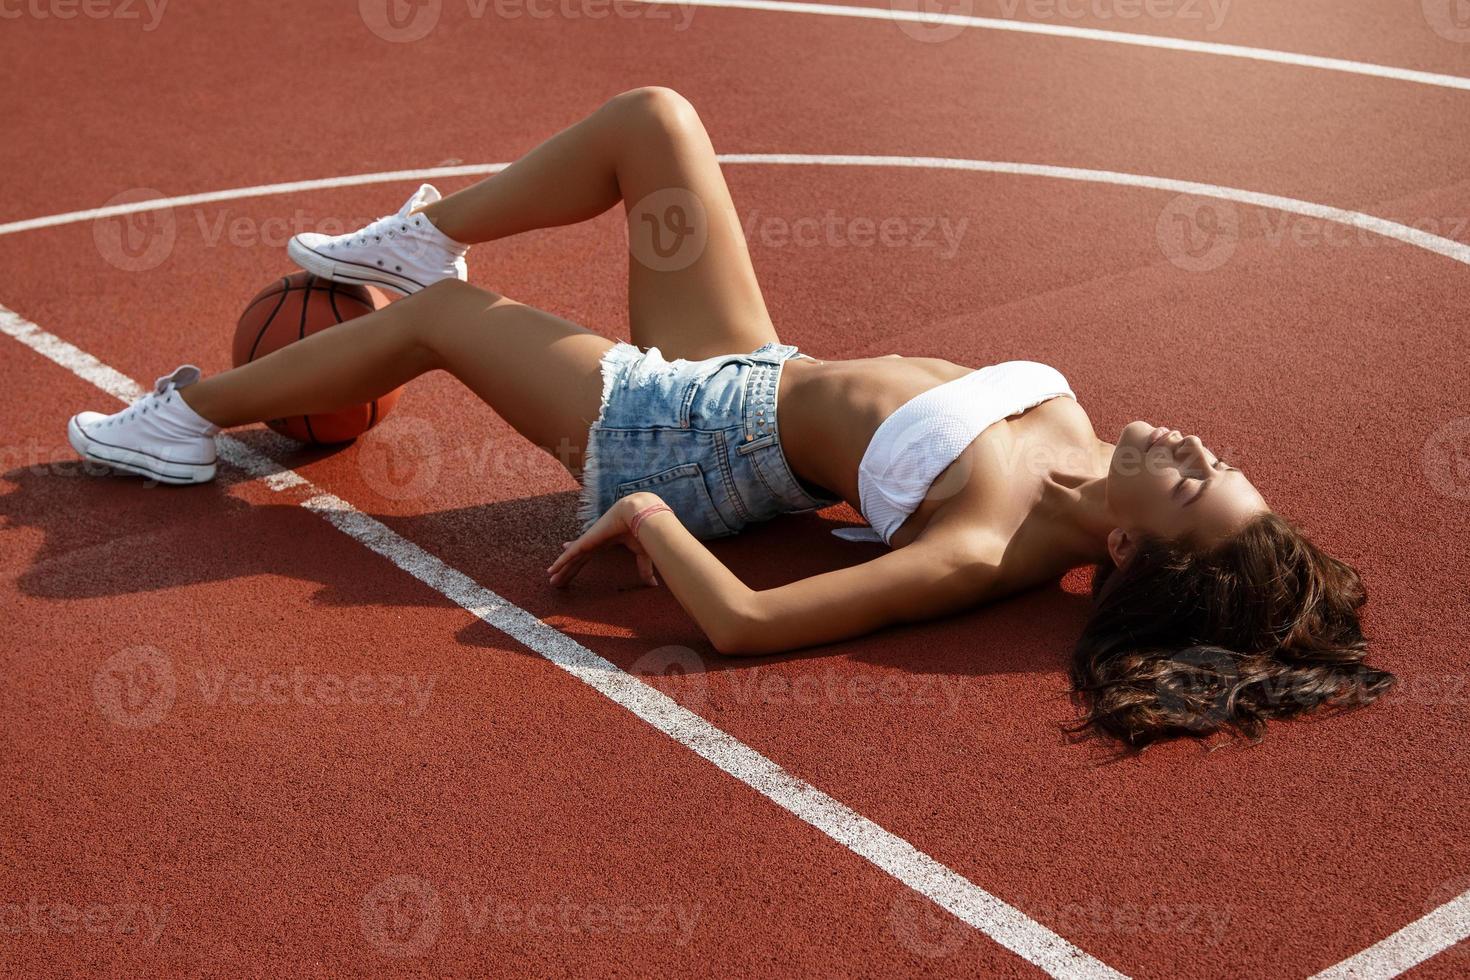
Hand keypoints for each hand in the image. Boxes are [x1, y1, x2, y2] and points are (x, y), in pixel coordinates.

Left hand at [546, 494, 662, 588]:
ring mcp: (588, 541)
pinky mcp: (586, 542)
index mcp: (606, 542)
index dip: (580, 560)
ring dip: (560, 570)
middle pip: (577, 559)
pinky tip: (551, 570)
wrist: (638, 514)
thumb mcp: (641, 553)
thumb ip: (643, 569)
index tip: (570, 565)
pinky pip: (570, 555)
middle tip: (557, 579)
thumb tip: (652, 584)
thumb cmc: (642, 530)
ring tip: (551, 580)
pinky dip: (560, 563)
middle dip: (567, 570)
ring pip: (570, 559)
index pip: (589, 554)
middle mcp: (594, 542)